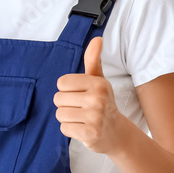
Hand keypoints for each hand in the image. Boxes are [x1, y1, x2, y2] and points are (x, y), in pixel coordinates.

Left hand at [53, 37, 129, 154]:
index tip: (80, 95)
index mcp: (98, 83)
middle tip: (81, 109)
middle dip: (66, 105)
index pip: (61, 82)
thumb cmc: (102, 102)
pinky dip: (70, 130)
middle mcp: (98, 99)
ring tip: (82, 119)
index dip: (66, 90)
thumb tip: (97, 38)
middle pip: (58, 99)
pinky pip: (64, 128)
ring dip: (67, 118)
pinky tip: (83, 129)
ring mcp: (95, 117)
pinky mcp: (91, 133)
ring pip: (59, 114)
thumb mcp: (98, 80)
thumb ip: (93, 59)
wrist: (115, 133)